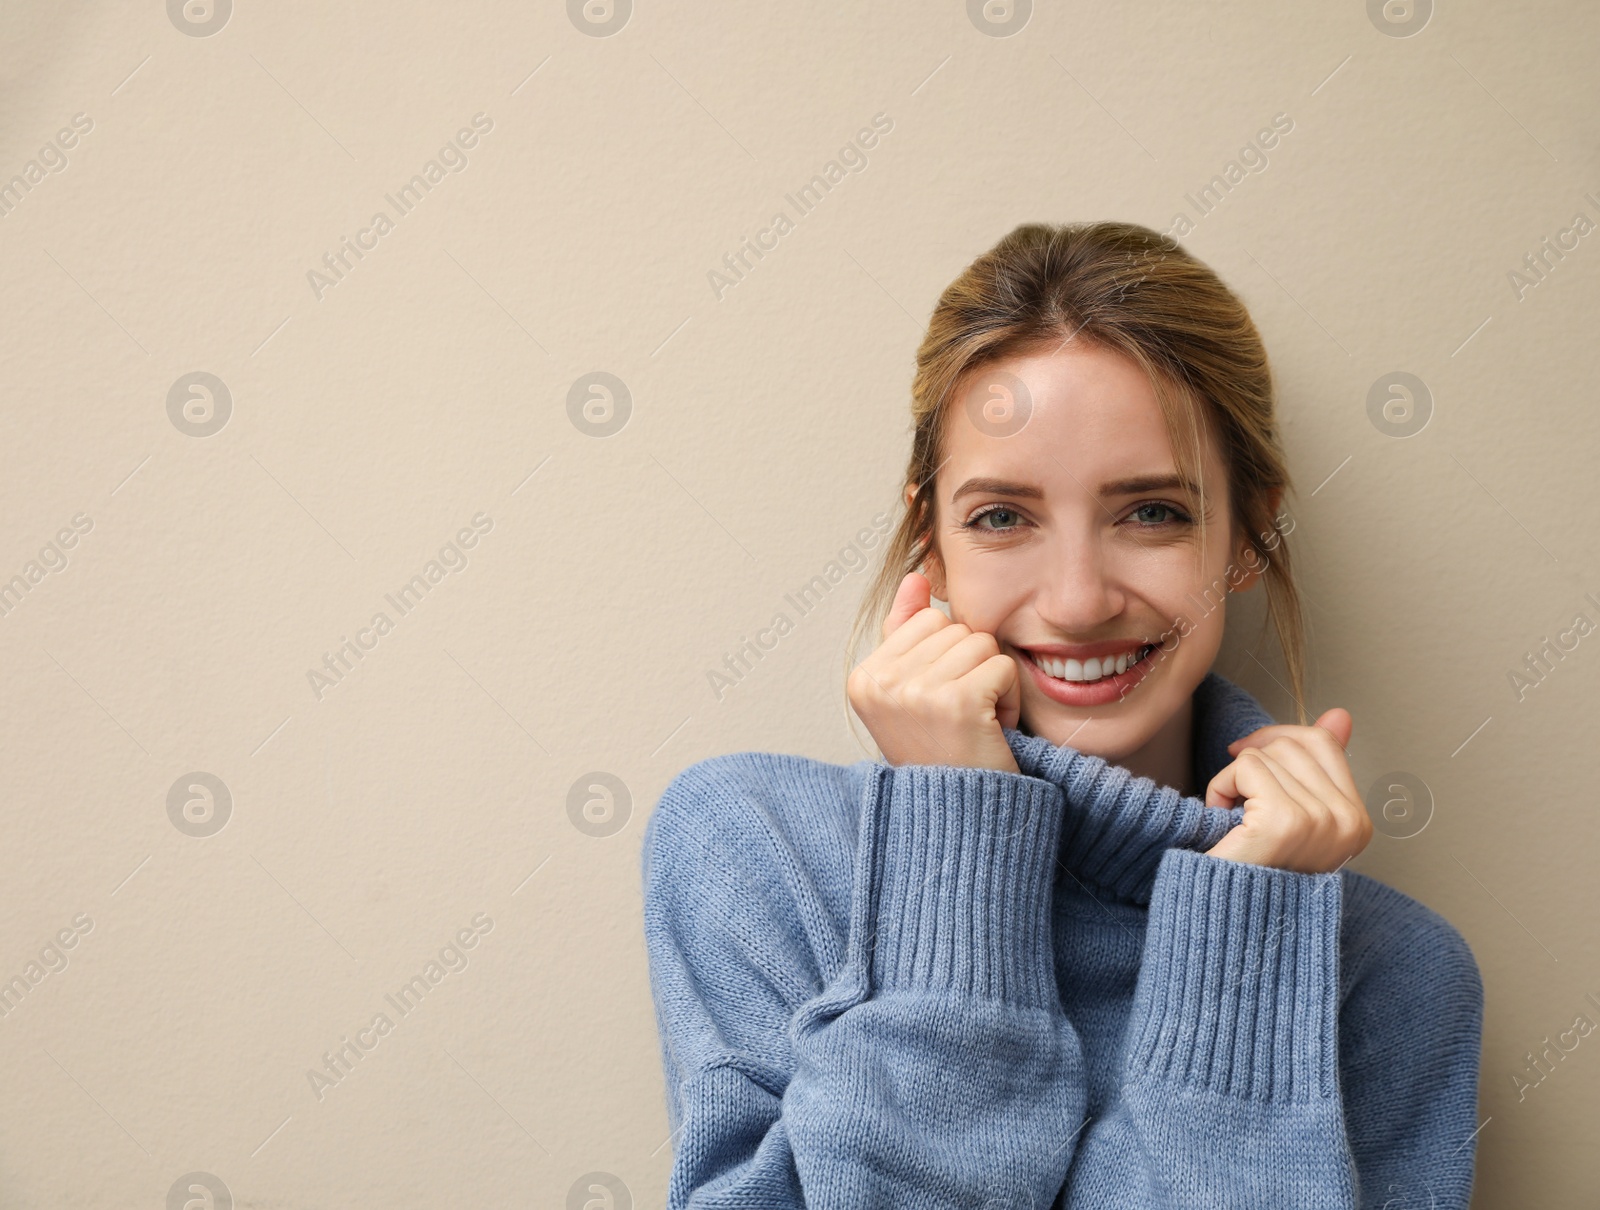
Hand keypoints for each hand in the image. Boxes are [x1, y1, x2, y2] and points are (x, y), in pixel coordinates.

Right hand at [846, 571, 1020, 772]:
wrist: (958, 818)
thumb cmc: (939, 754)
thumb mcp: (910, 693)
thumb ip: (905, 632)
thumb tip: (916, 576)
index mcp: (864, 677)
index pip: (927, 619)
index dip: (947, 657)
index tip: (939, 704)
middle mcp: (882, 682)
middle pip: (955, 627)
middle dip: (970, 668)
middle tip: (960, 716)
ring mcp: (916, 691)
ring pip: (981, 643)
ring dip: (991, 683)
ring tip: (975, 723)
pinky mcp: (956, 702)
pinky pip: (1002, 666)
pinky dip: (1009, 698)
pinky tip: (990, 730)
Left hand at [1203, 708, 1372, 872]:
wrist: (1223, 919)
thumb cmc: (1250, 870)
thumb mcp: (1291, 814)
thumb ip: (1318, 766)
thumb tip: (1340, 714)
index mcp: (1356, 822)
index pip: (1323, 742)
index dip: (1277, 739)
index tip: (1248, 757)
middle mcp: (1348, 823)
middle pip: (1293, 744)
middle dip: (1253, 762)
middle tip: (1238, 804)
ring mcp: (1321, 822)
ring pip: (1267, 754)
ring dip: (1234, 780)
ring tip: (1233, 820)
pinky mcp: (1285, 822)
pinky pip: (1246, 767)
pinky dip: (1221, 787)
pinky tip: (1222, 820)